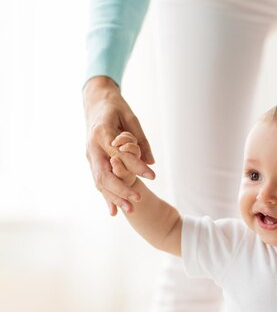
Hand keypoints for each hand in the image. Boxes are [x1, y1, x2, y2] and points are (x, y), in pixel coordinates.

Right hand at [83, 76, 154, 214]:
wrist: (94, 100)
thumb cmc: (115, 106)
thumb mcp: (131, 118)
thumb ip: (140, 140)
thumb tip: (151, 162)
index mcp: (102, 133)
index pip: (119, 154)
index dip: (136, 166)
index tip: (152, 176)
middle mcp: (92, 147)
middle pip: (104, 174)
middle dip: (120, 189)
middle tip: (139, 199)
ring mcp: (90, 155)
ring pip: (99, 181)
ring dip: (113, 197)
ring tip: (130, 210)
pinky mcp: (92, 160)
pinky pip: (98, 181)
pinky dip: (106, 196)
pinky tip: (114, 211)